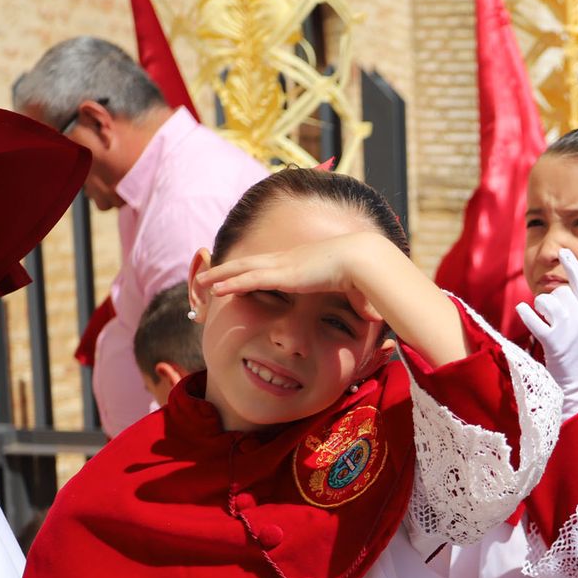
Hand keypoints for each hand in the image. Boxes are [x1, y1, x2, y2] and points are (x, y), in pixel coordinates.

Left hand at [194, 232, 396, 326]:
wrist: (365, 260)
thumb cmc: (365, 276)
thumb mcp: (359, 292)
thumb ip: (360, 303)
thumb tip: (375, 317)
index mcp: (303, 264)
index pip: (270, 266)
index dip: (252, 271)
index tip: (239, 276)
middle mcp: (288, 260)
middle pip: (249, 263)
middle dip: (227, 269)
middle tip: (208, 275)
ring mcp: (283, 265)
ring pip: (243, 269)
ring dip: (221, 275)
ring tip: (202, 281)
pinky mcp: (282, 274)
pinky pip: (249, 279)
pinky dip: (230, 283)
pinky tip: (215, 288)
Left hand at [515, 249, 577, 417]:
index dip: (573, 265)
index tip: (564, 251)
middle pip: (561, 291)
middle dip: (553, 299)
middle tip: (551, 315)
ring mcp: (568, 329)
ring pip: (547, 301)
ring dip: (540, 307)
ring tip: (542, 318)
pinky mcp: (553, 341)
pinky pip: (534, 319)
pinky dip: (525, 313)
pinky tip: (522, 311)